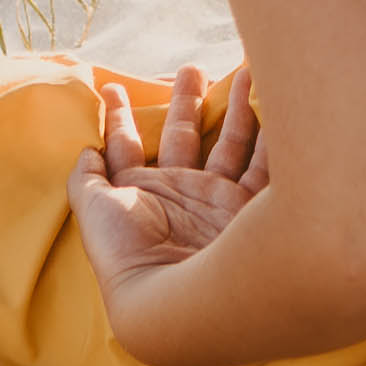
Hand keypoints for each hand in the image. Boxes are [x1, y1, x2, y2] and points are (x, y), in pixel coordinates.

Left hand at [62, 65, 262, 297]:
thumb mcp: (94, 210)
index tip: (113, 87)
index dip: (118, 118)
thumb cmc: (127, 254)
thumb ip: (87, 179)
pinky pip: (264, 166)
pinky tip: (280, 106)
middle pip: (182, 136)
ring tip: (245, 70)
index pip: (125, 147)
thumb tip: (86, 150)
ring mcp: (215, 202)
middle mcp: (178, 194)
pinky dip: (273, 137)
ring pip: (229, 144)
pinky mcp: (247, 210)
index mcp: (138, 193)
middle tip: (191, 67)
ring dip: (235, 107)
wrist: (173, 298)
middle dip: (185, 102)